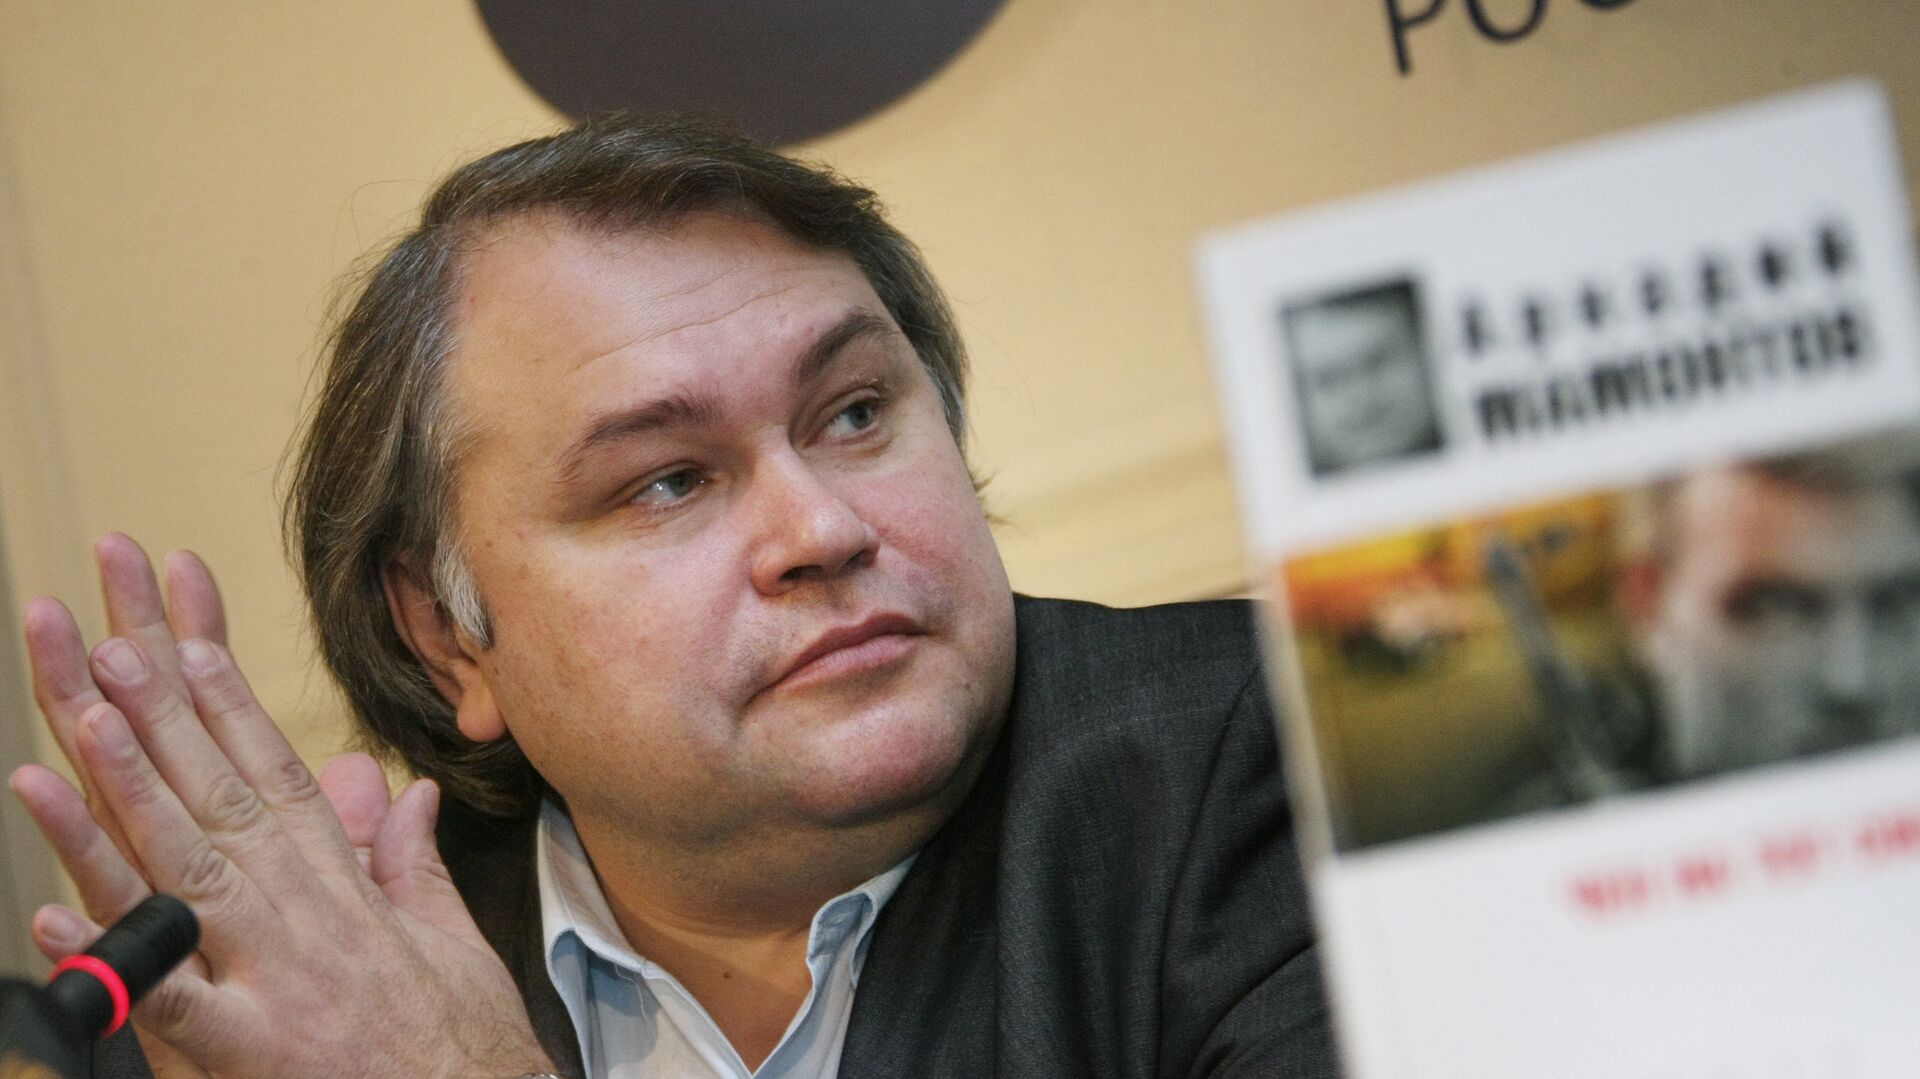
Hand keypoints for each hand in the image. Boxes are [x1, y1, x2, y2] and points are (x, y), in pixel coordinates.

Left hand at [11, 536, 554, 1077]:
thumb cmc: (461, 1046)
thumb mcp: (449, 939)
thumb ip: (411, 863)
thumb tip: (410, 795)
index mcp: (346, 890)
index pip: (280, 780)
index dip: (230, 710)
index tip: (188, 645)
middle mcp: (308, 916)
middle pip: (225, 800)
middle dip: (166, 720)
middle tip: (113, 647)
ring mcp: (276, 976)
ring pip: (192, 869)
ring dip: (132, 794)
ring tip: (81, 723)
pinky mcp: (253, 1047)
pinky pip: (167, 997)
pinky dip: (110, 956)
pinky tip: (49, 911)